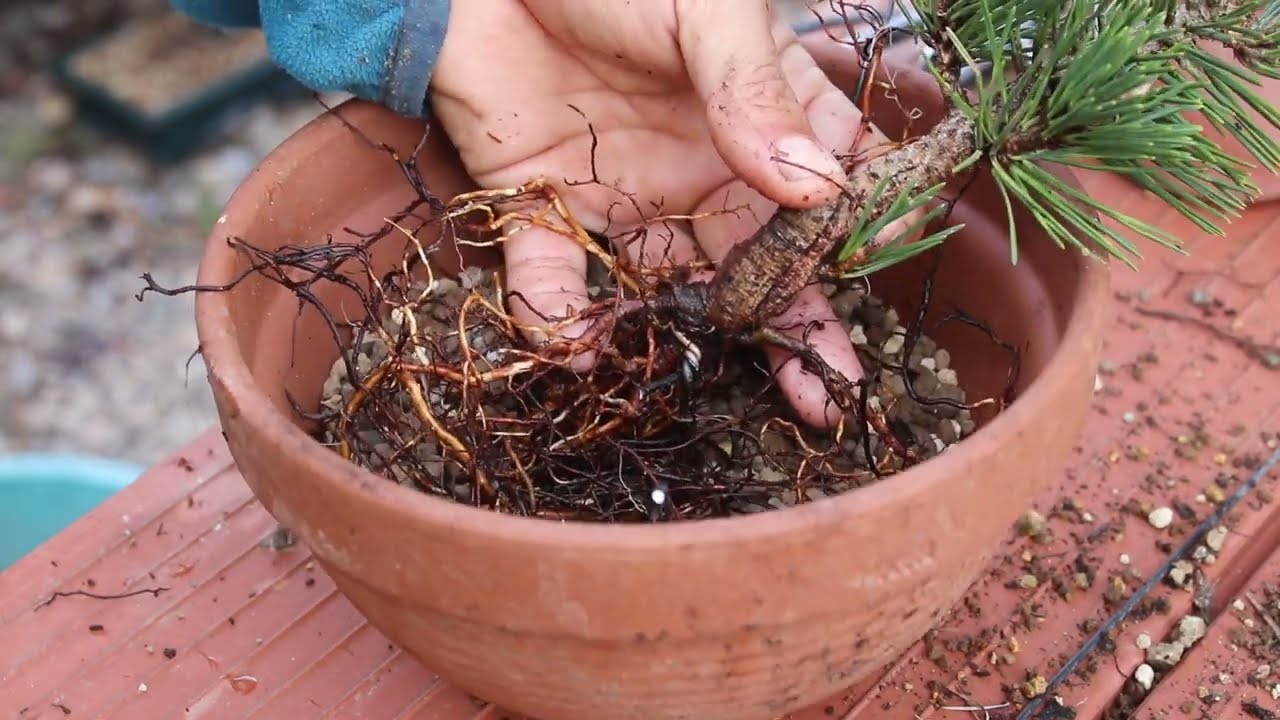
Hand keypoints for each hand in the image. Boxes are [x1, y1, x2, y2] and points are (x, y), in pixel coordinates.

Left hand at [429, 0, 899, 427]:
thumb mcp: (705, 9)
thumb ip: (756, 94)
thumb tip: (819, 188)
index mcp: (756, 115)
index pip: (825, 188)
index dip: (858, 233)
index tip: (880, 266)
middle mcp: (699, 170)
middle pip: (758, 261)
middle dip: (795, 328)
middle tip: (828, 395)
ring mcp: (624, 194)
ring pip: (667, 285)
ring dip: (690, 341)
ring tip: (716, 388)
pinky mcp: (543, 203)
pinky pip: (552, 272)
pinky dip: (556, 311)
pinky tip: (574, 346)